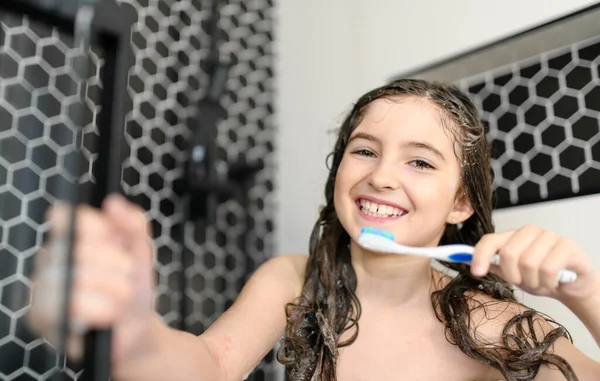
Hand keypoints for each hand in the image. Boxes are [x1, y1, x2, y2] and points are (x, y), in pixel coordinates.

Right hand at [28, 194, 155, 364]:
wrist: (137, 331)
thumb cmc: (132, 290)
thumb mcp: (141, 252)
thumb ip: (133, 224)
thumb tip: (114, 203)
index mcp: (71, 241)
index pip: (66, 217)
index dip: (95, 226)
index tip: (116, 240)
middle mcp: (51, 262)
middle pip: (77, 248)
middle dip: (115, 263)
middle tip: (128, 276)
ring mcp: (42, 290)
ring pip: (75, 278)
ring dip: (112, 288)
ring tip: (123, 297)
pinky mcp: (44, 320)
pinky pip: (72, 306)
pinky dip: (102, 308)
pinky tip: (111, 314)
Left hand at [470, 224, 599, 303]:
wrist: (571, 285)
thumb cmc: (539, 276)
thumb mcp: (512, 273)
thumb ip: (492, 265)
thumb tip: (465, 260)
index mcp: (511, 237)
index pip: (489, 240)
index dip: (479, 255)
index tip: (476, 272)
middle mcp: (529, 232)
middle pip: (508, 253)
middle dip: (513, 275)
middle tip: (523, 281)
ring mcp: (549, 236)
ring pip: (529, 263)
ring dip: (533, 281)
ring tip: (540, 282)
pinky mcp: (567, 246)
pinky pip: (549, 268)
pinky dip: (548, 282)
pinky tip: (554, 281)